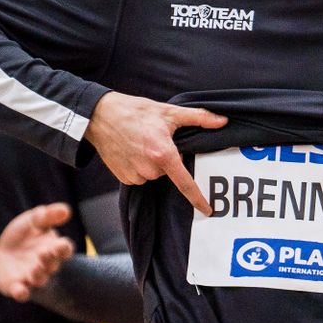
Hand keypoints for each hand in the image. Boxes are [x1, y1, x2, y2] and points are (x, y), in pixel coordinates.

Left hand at [0, 203, 76, 300]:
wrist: (2, 255)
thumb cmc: (23, 237)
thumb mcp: (33, 221)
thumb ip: (48, 216)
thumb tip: (66, 210)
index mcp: (53, 249)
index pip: (64, 250)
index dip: (64, 248)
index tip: (61, 245)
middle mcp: (46, 265)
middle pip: (53, 265)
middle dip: (50, 260)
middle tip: (44, 253)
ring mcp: (32, 278)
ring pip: (40, 279)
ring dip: (38, 275)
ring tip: (34, 269)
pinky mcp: (16, 287)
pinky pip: (22, 293)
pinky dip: (22, 293)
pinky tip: (20, 291)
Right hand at [86, 92, 226, 215]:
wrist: (99, 116)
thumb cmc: (135, 111)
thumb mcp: (168, 112)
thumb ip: (198, 117)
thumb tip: (222, 121)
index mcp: (163, 154)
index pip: (185, 183)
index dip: (198, 198)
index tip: (208, 210)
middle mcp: (149, 169)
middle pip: (169, 172)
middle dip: (167, 158)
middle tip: (157, 140)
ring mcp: (135, 175)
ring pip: (154, 175)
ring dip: (153, 163)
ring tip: (142, 143)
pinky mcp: (123, 178)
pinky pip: (140, 177)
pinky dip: (140, 166)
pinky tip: (132, 151)